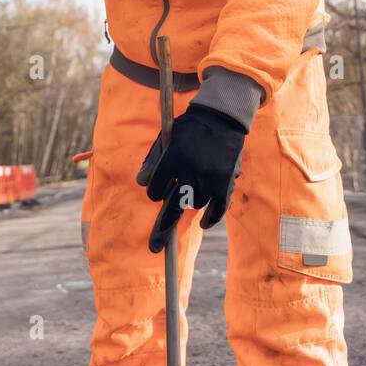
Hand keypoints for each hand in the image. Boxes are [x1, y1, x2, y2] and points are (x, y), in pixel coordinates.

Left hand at [135, 103, 246, 253]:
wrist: (221, 117)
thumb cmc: (189, 128)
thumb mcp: (166, 138)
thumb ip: (153, 160)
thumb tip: (141, 183)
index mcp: (173, 158)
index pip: (155, 187)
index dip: (153, 190)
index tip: (155, 189)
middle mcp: (190, 171)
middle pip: (173, 206)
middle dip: (162, 228)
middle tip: (154, 247)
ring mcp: (209, 178)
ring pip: (194, 203)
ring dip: (188, 203)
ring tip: (188, 196)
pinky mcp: (224, 181)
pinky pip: (218, 207)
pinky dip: (211, 218)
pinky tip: (203, 224)